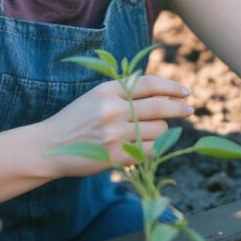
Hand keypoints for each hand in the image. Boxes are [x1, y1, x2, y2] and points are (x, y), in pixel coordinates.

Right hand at [42, 75, 192, 176]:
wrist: (51, 146)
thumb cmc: (76, 120)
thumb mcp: (95, 97)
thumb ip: (122, 92)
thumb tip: (160, 92)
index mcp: (107, 90)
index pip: (148, 84)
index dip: (170, 88)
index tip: (184, 92)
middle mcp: (112, 109)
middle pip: (159, 107)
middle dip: (179, 108)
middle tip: (189, 109)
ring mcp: (115, 134)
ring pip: (158, 130)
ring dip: (162, 131)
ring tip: (153, 132)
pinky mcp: (116, 156)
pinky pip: (150, 150)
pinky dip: (154, 148)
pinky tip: (147, 147)